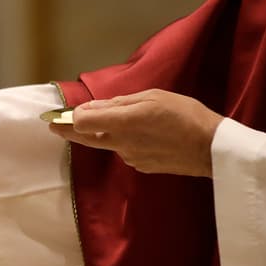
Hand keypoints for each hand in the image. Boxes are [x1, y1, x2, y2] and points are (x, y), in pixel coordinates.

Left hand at [48, 89, 223, 176]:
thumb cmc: (186, 115)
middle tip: (52, 125)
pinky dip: (127, 141)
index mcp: (123, 123)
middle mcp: (122, 144)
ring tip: (126, 119)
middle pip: (86, 138)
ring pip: (110, 143)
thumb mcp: (153, 98)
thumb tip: (91, 107)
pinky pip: (126, 150)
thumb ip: (119, 103)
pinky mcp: (142, 167)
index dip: (70, 117)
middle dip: (68, 131)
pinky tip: (145, 134)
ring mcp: (131, 158)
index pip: (81, 122)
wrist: (213, 149)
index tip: (60, 113)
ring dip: (108, 133)